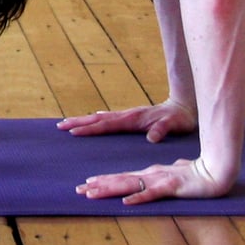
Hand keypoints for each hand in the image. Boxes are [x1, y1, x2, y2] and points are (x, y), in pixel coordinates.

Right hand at [57, 100, 197, 142]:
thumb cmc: (180, 119)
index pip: (106, 125)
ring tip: (68, 123)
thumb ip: (162, 130)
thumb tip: (152, 137)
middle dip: (78, 122)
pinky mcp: (131, 118)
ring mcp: (128, 115)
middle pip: (98, 119)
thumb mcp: (174, 125)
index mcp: (133, 119)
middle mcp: (127, 115)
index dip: (90, 129)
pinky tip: (91, 122)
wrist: (185, 106)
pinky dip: (95, 121)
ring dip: (84, 121)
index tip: (73, 132)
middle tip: (60, 125)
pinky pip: (108, 120)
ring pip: (101, 118)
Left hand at [75, 157, 233, 204]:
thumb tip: (153, 180)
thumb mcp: (175, 176)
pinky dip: (139, 198)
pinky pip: (153, 194)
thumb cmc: (197, 173)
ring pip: (130, 185)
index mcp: (151, 174)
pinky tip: (126, 202)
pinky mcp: (172, 187)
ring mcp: (161, 180)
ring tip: (92, 193)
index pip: (123, 177)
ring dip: (110, 189)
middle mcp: (152, 176)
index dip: (104, 181)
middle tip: (78, 190)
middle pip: (120, 181)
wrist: (218, 171)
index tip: (87, 184)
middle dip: (99, 186)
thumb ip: (162, 179)